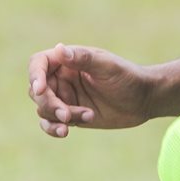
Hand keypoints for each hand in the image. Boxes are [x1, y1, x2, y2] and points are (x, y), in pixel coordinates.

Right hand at [27, 43, 154, 137]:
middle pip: (37, 90)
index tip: (41, 90)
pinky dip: (54, 129)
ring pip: (43, 109)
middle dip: (49, 104)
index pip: (39, 63)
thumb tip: (59, 49)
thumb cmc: (128, 77)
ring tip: (86, 117)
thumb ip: (83, 59)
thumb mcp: (107, 67)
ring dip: (57, 117)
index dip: (35, 75)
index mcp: (69, 60)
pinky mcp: (70, 115)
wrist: (144, 100)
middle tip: (67, 115)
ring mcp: (65, 97)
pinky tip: (67, 131)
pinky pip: (51, 123)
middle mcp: (63, 77)